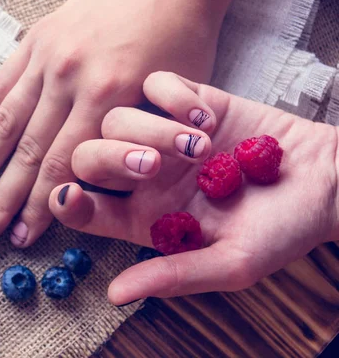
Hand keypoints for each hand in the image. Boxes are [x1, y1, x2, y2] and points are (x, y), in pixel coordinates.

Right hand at [0, 0, 252, 248]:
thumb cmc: (182, 41)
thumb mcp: (174, 96)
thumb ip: (138, 140)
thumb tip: (108, 187)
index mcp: (110, 95)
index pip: (64, 165)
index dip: (38, 206)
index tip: (20, 239)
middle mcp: (71, 78)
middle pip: (28, 151)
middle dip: (0, 199)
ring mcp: (48, 56)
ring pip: (6, 121)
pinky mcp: (36, 38)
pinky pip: (0, 84)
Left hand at [48, 71, 338, 304]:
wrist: (325, 182)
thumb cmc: (282, 230)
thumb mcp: (232, 263)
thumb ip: (173, 275)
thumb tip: (114, 295)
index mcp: (142, 218)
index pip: (82, 208)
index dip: (65, 202)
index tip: (71, 194)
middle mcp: (142, 175)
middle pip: (87, 156)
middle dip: (111, 158)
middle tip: (157, 165)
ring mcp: (162, 135)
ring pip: (116, 117)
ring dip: (153, 129)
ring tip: (202, 144)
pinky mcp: (188, 101)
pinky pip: (154, 84)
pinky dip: (172, 95)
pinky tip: (205, 115)